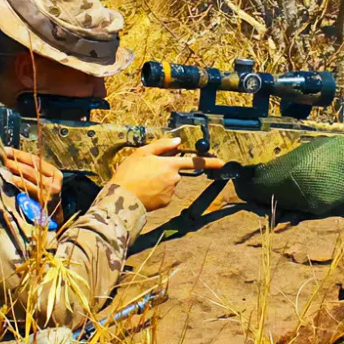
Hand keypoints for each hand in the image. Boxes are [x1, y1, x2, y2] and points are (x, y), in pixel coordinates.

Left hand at [4, 148, 63, 205]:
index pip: (35, 160)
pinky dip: (15, 182)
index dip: (20, 154)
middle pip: (30, 167)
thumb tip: (12, 157)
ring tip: (1, 165)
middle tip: (0, 156)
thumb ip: (34, 171)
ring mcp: (48, 192)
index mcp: (55, 173)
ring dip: (12, 170)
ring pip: (27, 177)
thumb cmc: (44, 196)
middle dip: (14, 161)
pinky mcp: (41, 201)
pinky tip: (6, 178)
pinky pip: (25, 188)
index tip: (6, 149)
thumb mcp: (44, 181)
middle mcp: (54, 182)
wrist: (53, 216)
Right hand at [107, 136, 226, 212]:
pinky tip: (145, 190)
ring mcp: (171, 192)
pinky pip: (164, 194)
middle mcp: (174, 178)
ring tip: (143, 181)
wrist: (122, 198)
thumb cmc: (129, 173)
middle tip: (146, 171)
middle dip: (165, 170)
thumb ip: (162, 145)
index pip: (194, 162)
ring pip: (169, 182)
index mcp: (170, 164)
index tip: (222, 163)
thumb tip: (178, 141)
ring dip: (160, 181)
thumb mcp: (142, 153)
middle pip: (175, 171)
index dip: (210, 162)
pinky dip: (157, 192)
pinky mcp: (166, 202)